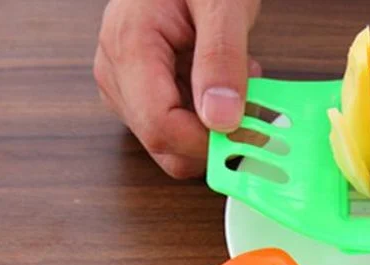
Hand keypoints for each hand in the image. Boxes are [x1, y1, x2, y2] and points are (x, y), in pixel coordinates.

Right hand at [94, 0, 260, 178]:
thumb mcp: (222, 2)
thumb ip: (221, 58)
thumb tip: (221, 119)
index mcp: (128, 46)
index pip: (161, 127)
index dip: (206, 143)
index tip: (248, 132)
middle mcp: (116, 73)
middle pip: (164, 145)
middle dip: (213, 140)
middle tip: (253, 110)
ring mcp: (124, 88)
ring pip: (171, 145)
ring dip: (212, 130)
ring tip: (235, 85)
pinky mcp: (138, 95)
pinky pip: (174, 130)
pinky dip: (206, 121)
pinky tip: (221, 87)